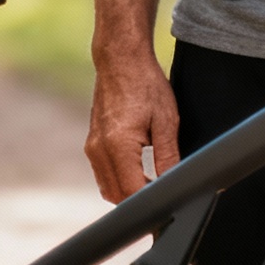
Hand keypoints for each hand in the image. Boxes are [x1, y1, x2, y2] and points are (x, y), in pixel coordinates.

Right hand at [85, 50, 179, 201]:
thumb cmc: (145, 85)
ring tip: (152, 182)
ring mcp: (92, 147)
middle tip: (162, 193)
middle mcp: (99, 149)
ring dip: (128, 191)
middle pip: (117, 196)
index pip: (132, 193)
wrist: (121, 60)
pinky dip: (119, 179)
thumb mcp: (167, 121)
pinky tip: (138, 170)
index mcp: (118, 145)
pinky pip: (103, 174)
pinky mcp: (92, 143)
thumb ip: (168, 157)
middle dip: (139, 201)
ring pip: (108, 188)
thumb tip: (173, 184)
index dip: (150, 203)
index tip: (167, 202)